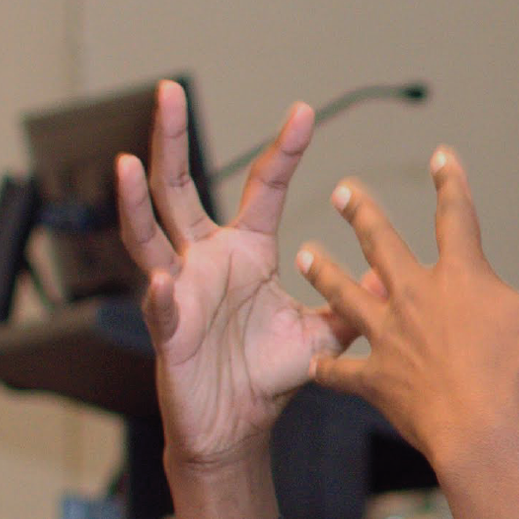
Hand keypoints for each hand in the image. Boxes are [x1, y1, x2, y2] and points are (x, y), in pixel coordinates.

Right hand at [114, 82, 377, 474]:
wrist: (236, 426)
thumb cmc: (268, 375)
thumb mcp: (319, 333)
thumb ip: (349, 299)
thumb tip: (389, 271)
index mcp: (245, 250)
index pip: (263, 187)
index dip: (283, 150)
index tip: (306, 111)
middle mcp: (205, 258)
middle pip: (181, 187)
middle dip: (174, 140)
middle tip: (170, 91)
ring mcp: (180, 288)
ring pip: (149, 232)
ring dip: (136, 200)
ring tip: (129, 163)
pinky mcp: (169, 330)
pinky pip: (160, 308)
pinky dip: (160, 294)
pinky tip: (162, 279)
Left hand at [294, 148, 518, 518]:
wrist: (484, 433)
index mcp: (461, 277)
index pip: (456, 216)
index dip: (450, 182)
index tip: (439, 155)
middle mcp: (417, 298)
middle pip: (381, 245)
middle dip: (362, 212)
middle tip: (343, 190)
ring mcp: (391, 339)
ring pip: (347, 297)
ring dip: (325, 273)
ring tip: (304, 254)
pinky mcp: (378, 381)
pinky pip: (344, 373)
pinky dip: (329, 369)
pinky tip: (313, 364)